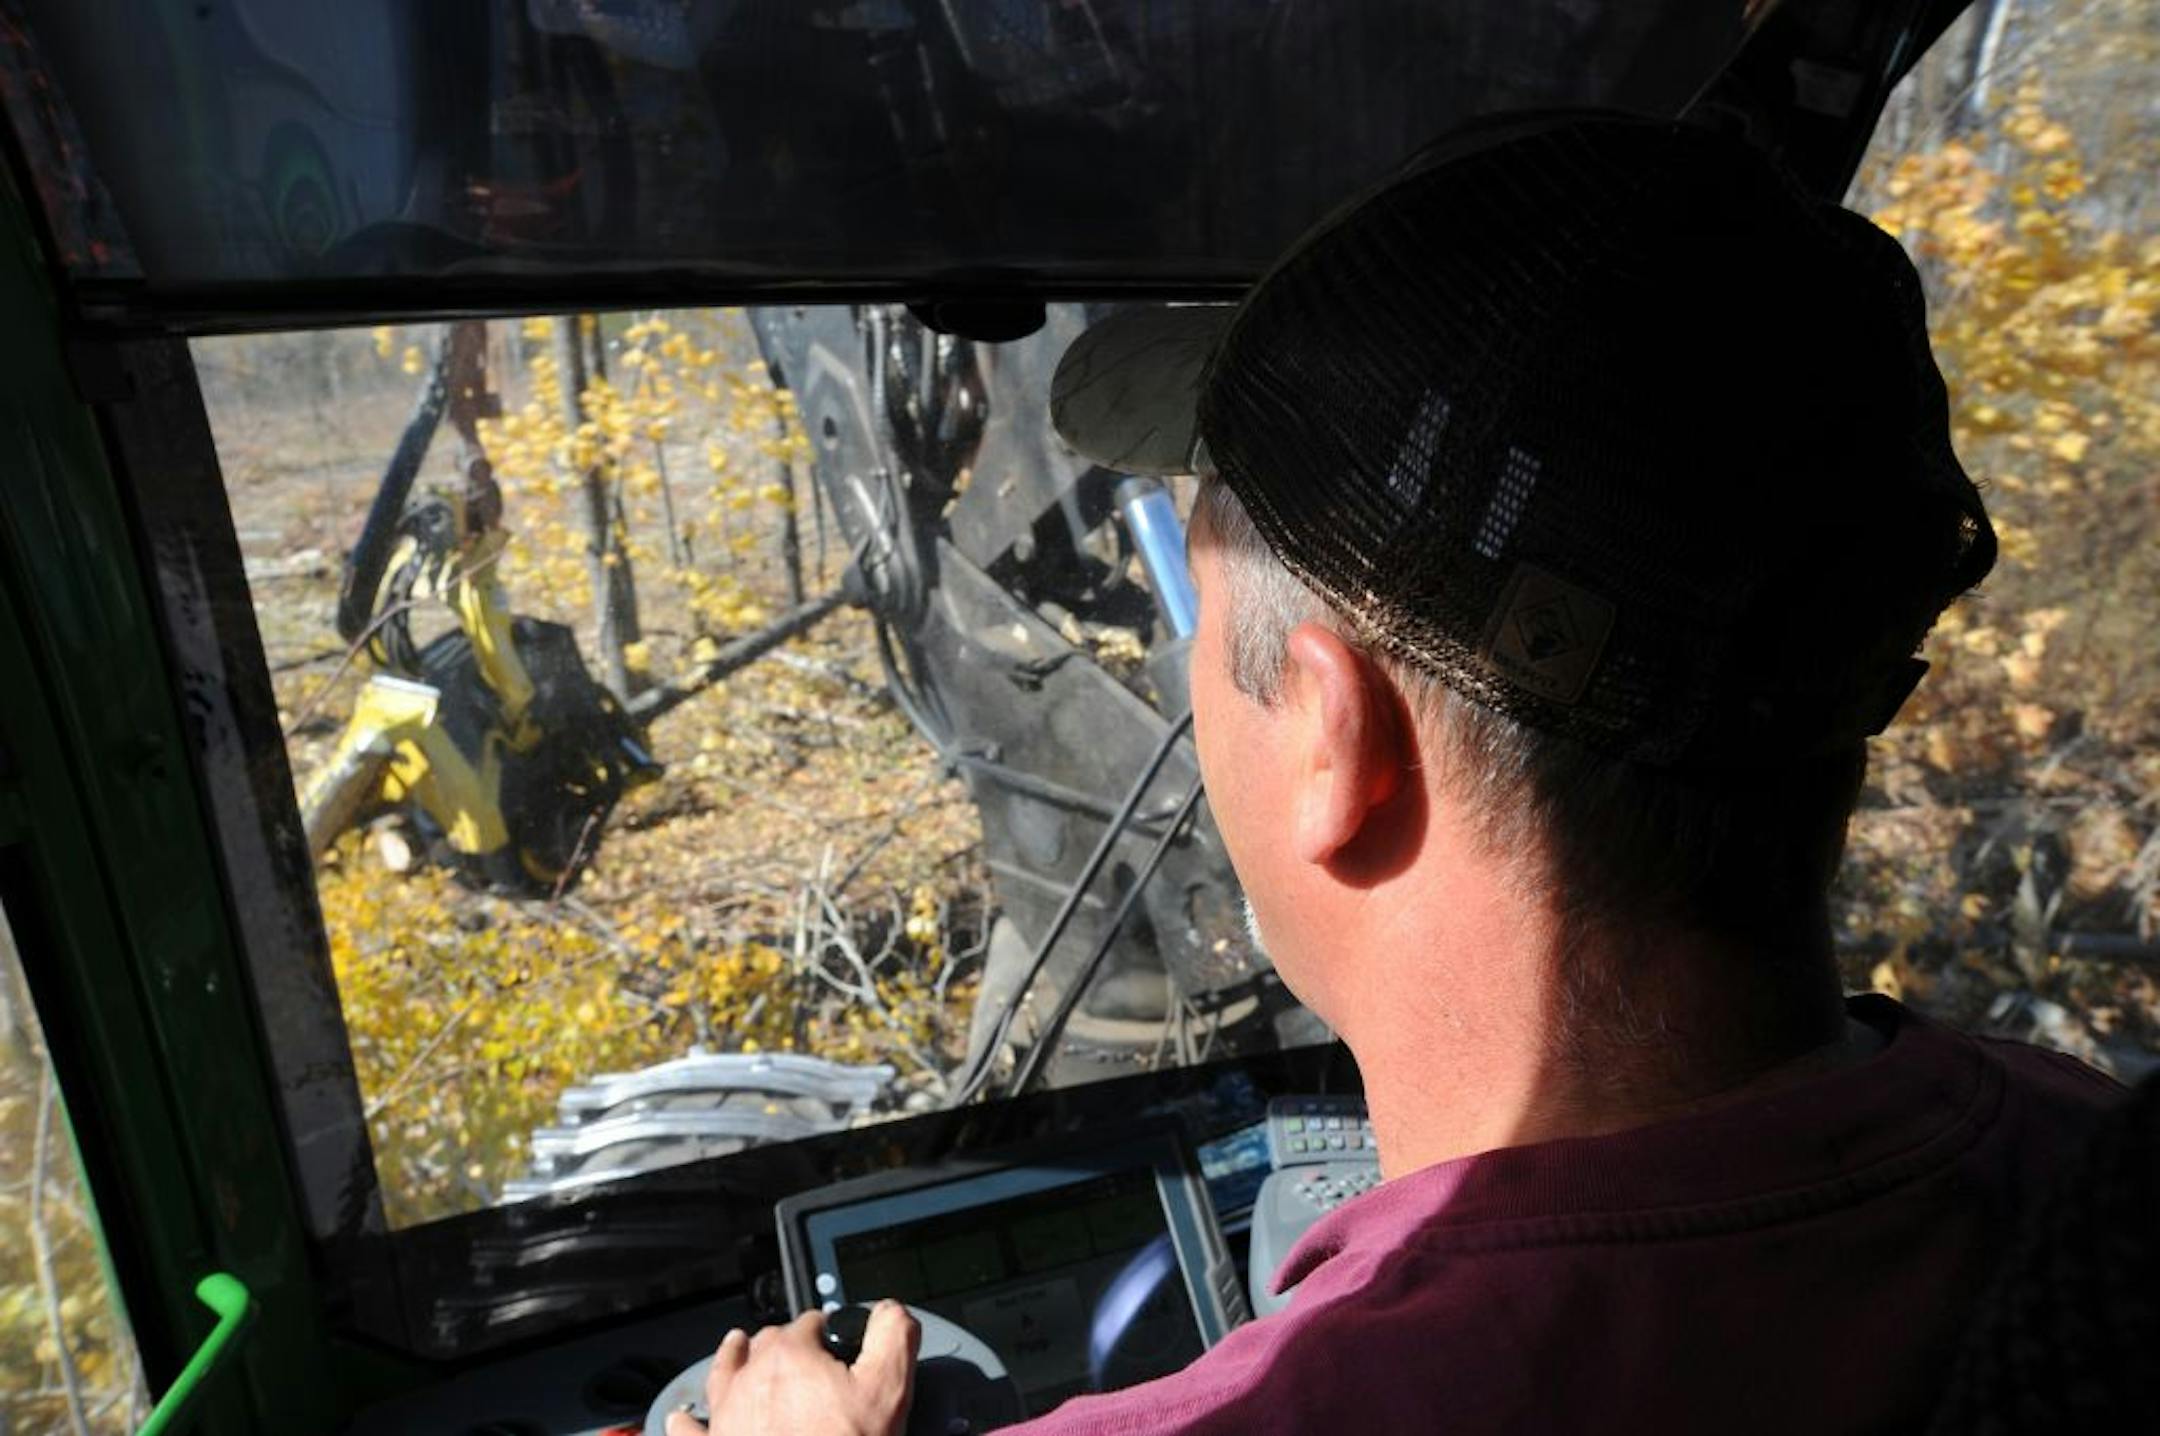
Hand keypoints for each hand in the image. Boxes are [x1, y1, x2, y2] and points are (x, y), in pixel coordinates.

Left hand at [666, 1301, 919, 1435]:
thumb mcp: (888, 1390)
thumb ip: (892, 1337)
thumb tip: (889, 1310)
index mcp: (789, 1356)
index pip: (810, 1323)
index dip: (829, 1331)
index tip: (837, 1343)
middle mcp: (748, 1380)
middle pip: (766, 1343)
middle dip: (786, 1343)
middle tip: (806, 1358)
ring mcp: (724, 1418)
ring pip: (722, 1374)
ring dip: (731, 1358)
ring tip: (737, 1347)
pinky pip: (690, 1432)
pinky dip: (687, 1424)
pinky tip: (684, 1419)